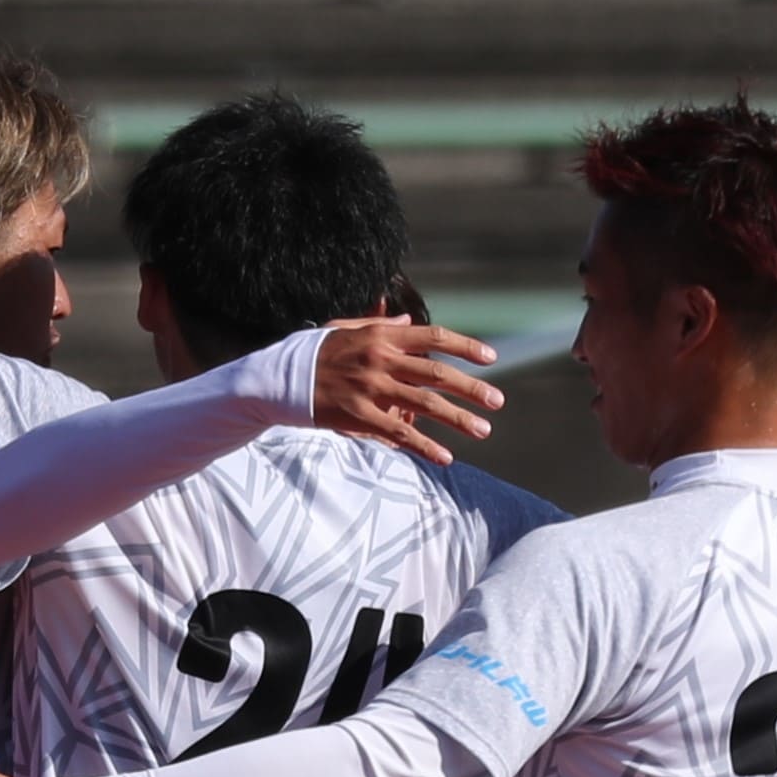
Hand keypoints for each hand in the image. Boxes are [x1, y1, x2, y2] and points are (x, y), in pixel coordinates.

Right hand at [308, 318, 502, 464]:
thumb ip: (380, 324)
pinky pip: (399, 434)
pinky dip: (425, 447)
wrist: (278, 379)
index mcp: (381, 335)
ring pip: (425, 405)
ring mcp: (371, 389)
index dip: (466, 347)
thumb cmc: (315, 352)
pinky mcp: (359, 417)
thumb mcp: (346, 328)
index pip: (434, 337)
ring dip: (458, 419)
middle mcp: (381, 360)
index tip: (491, 358)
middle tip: (497, 401)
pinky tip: (446, 457)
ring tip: (483, 430)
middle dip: (472, 388)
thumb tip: (409, 319)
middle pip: (438, 373)